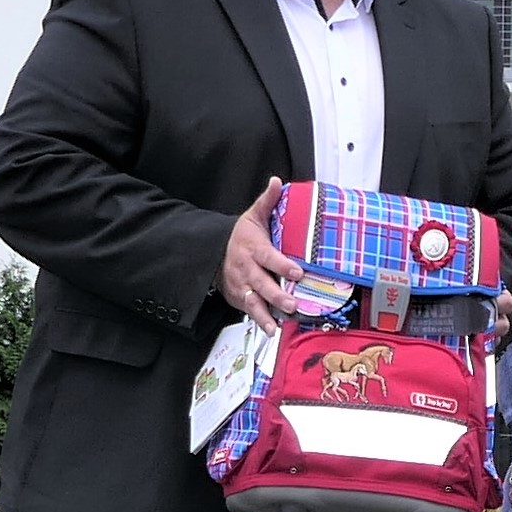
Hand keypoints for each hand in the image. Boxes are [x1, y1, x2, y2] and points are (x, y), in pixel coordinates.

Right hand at [221, 180, 307, 322]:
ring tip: (277, 326)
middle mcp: (247, 269)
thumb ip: (268, 201)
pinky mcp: (239, 298)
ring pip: (253, 302)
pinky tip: (270, 329)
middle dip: (277, 295)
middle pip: (262, 284)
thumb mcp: (252, 216)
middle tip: (292, 304)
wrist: (213, 253)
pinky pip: (250, 310)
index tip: (298, 272)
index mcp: (253, 249)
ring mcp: (242, 286)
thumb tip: (277, 182)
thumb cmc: (240, 236)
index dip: (283, 265)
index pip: (269, 257)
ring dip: (266, 315)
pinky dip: (259, 320)